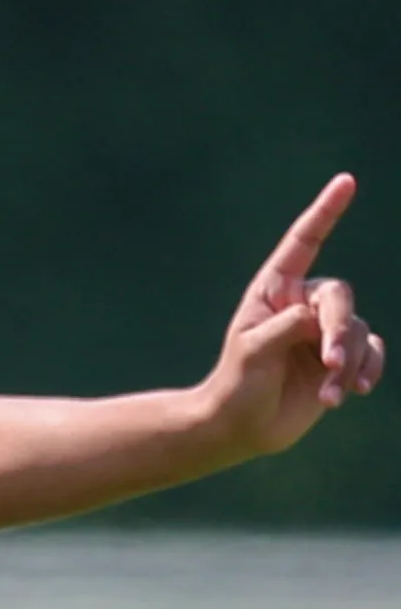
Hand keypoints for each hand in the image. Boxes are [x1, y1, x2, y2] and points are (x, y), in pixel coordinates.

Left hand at [205, 174, 384, 456]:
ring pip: (357, 329)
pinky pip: (372, 351)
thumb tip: (318, 317)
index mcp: (273, 291)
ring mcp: (323, 331)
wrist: (242, 426)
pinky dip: (368, 370)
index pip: (303, 244)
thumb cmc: (237, 385)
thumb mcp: (253, 352)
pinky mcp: (341, 358)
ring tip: (332, 394)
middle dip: (337, 330)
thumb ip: (285, 327)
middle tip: (330, 363)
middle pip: (339, 296)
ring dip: (349, 362)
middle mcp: (301, 304)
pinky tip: (354, 391)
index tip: (346, 181)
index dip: (324, 212)